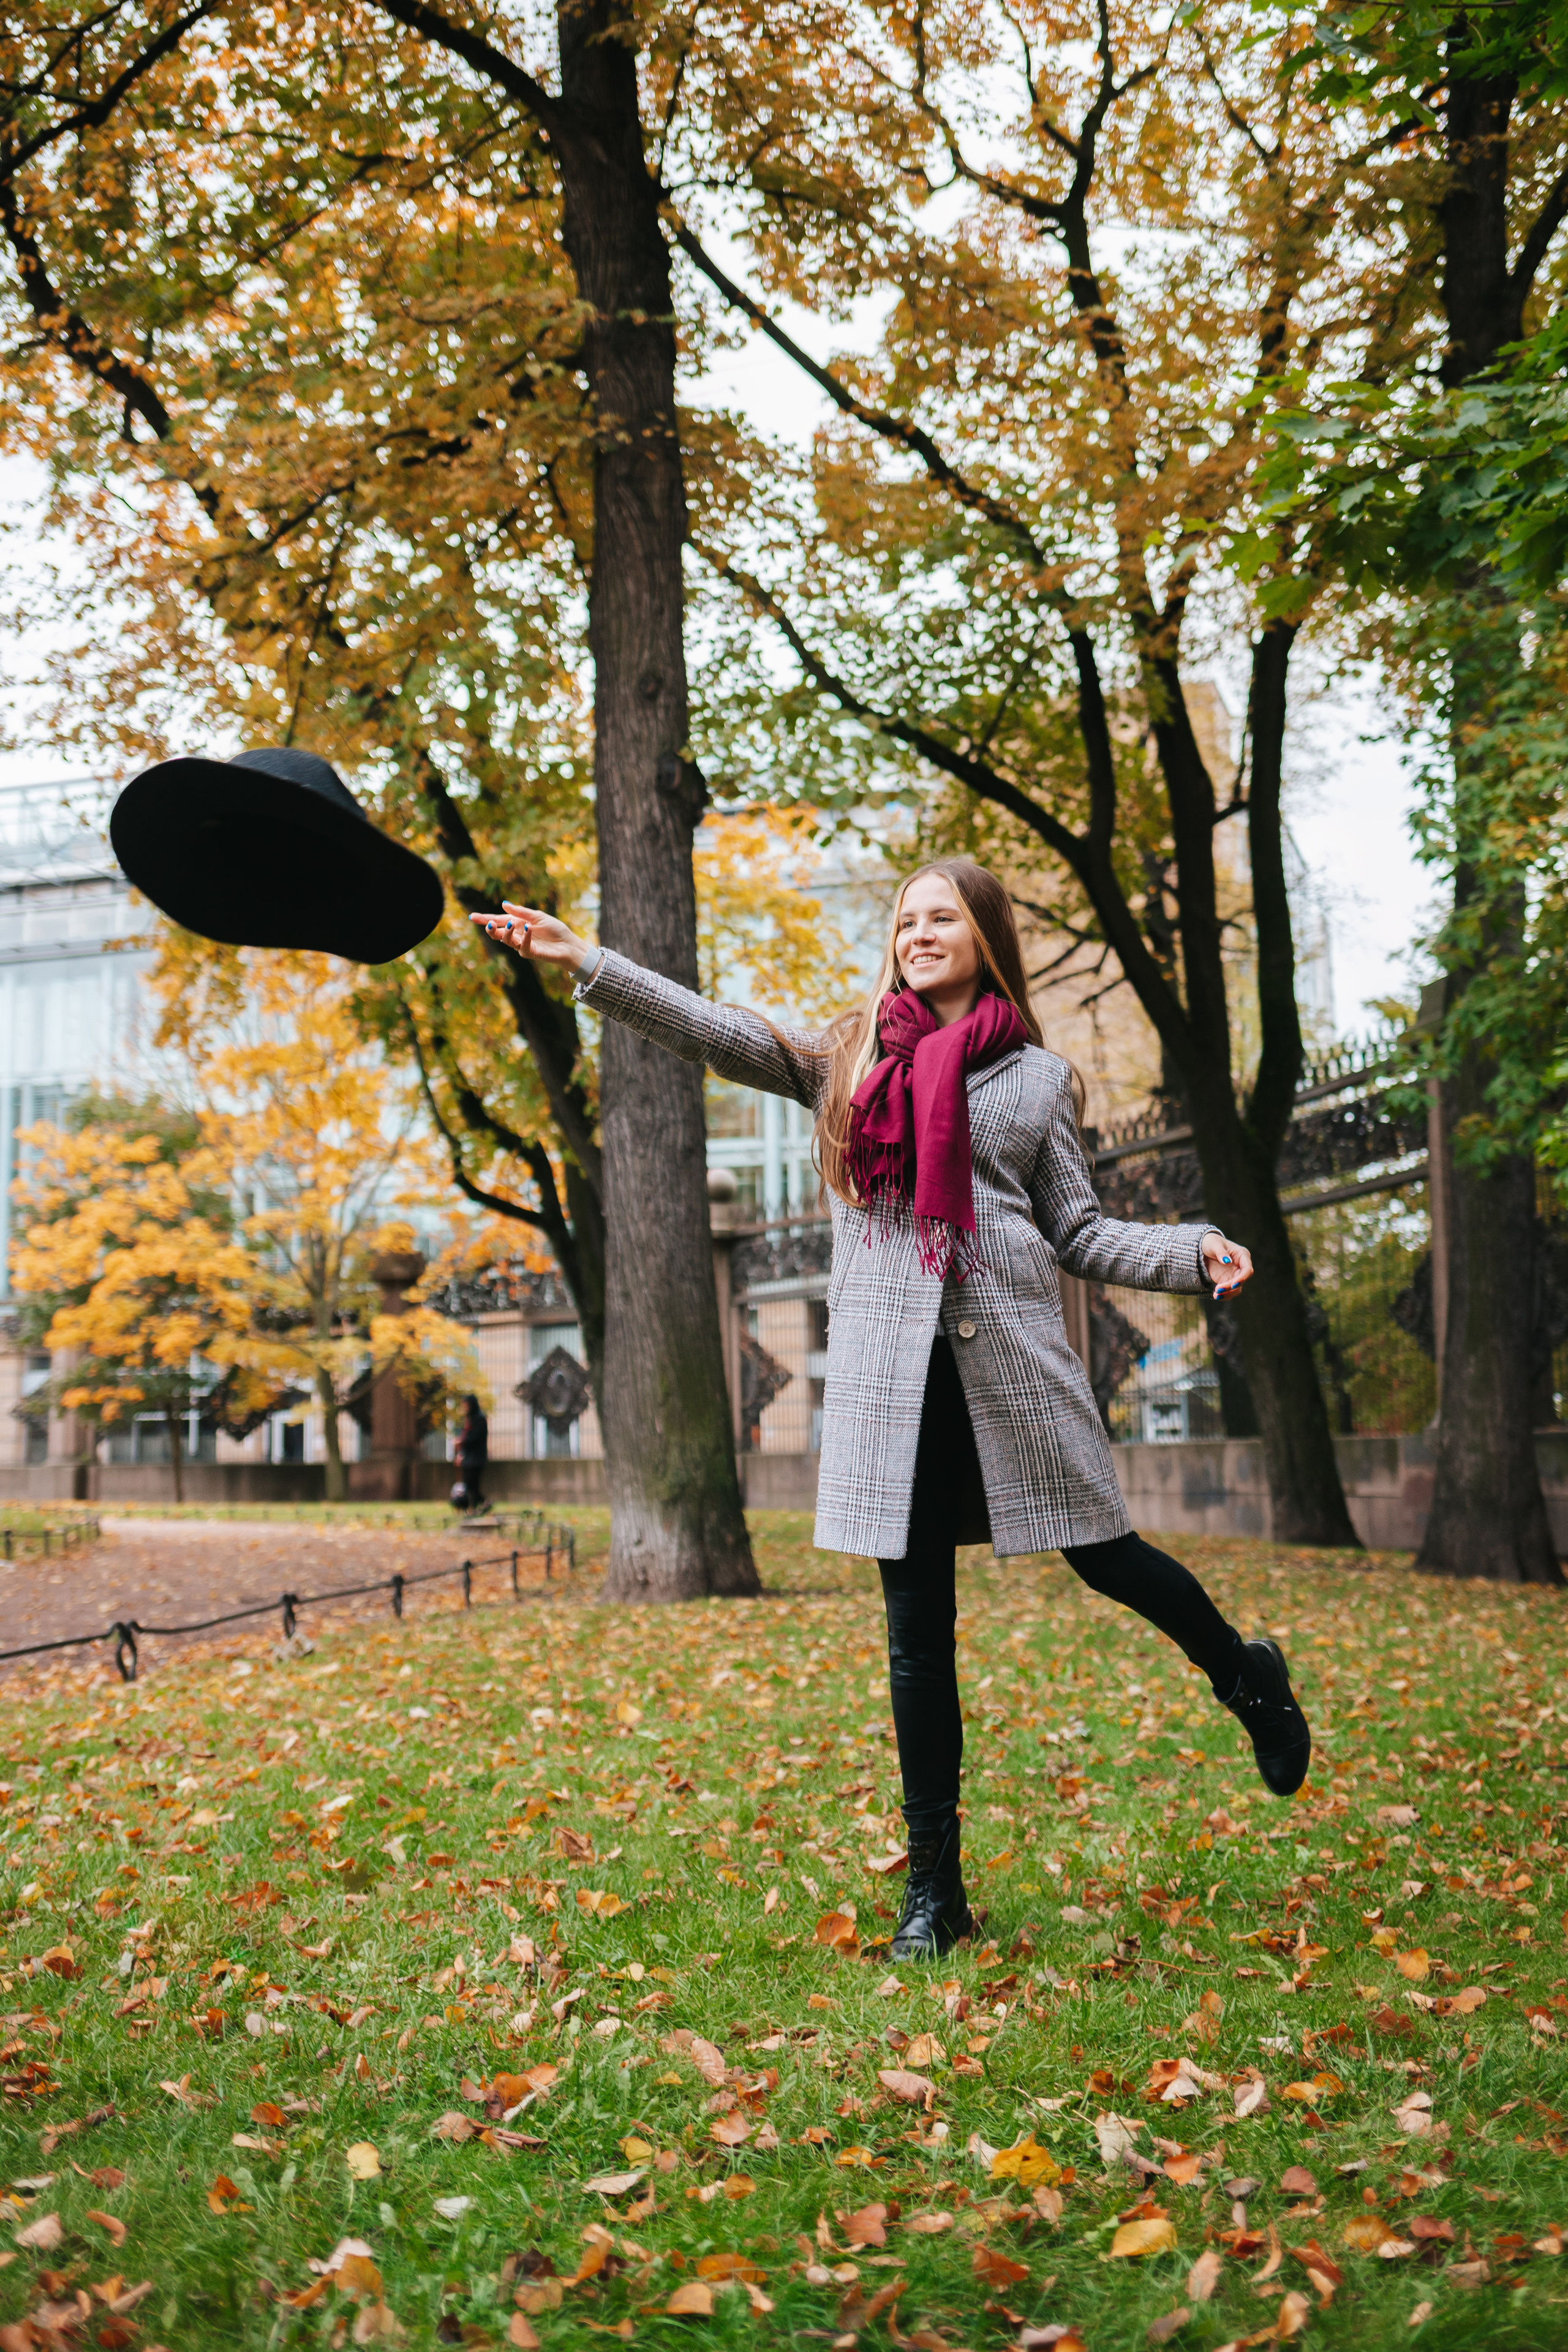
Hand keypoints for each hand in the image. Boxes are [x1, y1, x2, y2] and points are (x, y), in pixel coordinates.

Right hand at [469, 901, 589, 968]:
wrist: (569, 944)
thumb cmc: (555, 930)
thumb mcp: (538, 916)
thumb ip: (521, 912)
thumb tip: (504, 904)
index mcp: (518, 925)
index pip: (499, 921)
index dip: (486, 919)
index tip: (473, 917)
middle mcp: (518, 935)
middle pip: (498, 933)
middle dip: (490, 928)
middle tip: (488, 923)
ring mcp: (523, 945)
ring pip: (507, 941)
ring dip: (506, 932)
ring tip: (510, 924)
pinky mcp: (531, 953)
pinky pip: (523, 946)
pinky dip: (525, 937)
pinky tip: (528, 929)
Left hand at [1201, 1233, 1252, 1299]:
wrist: (1202, 1248)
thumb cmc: (1211, 1242)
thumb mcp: (1214, 1244)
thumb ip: (1221, 1252)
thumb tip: (1227, 1261)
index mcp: (1242, 1255)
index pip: (1247, 1269)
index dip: (1242, 1278)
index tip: (1232, 1284)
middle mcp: (1241, 1266)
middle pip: (1242, 1280)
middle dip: (1231, 1287)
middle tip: (1218, 1289)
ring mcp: (1234, 1274)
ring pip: (1236, 1288)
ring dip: (1228, 1293)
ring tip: (1216, 1295)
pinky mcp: (1227, 1280)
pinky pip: (1229, 1291)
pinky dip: (1224, 1295)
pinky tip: (1216, 1296)